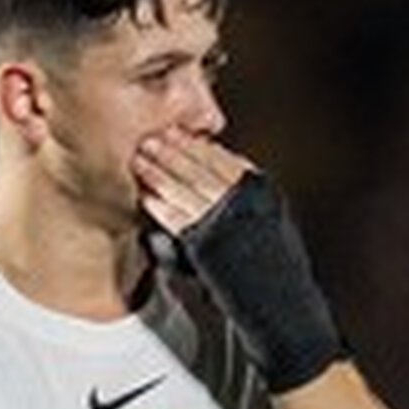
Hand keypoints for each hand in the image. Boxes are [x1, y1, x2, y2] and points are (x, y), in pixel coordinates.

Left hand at [131, 128, 253, 238]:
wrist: (268, 278)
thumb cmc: (261, 236)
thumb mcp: (264, 199)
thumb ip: (240, 174)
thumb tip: (211, 149)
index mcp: (251, 188)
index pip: (216, 159)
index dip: (191, 144)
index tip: (172, 130)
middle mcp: (233, 204)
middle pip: (197, 172)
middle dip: (170, 155)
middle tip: (149, 141)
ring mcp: (216, 224)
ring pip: (185, 193)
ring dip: (159, 176)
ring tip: (140, 163)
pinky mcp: (202, 246)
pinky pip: (179, 222)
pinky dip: (161, 208)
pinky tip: (147, 197)